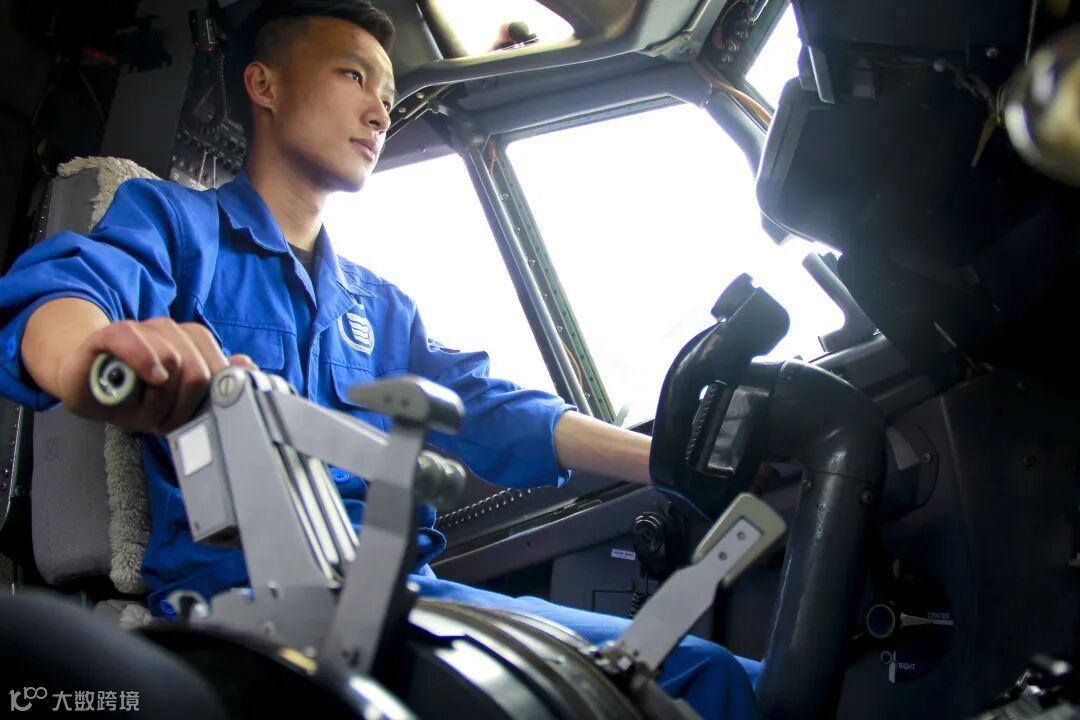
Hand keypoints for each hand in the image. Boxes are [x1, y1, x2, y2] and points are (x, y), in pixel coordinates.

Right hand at [55, 318, 256, 434]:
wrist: (84, 379)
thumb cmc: (133, 391)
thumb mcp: (176, 396)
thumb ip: (212, 380)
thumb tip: (247, 366)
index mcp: (192, 342)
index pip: (219, 368)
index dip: (208, 400)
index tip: (192, 418)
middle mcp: (171, 331)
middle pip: (197, 372)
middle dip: (182, 407)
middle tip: (162, 421)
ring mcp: (142, 330)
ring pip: (171, 361)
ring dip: (157, 399)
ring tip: (142, 408)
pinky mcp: (110, 334)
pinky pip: (132, 339)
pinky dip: (143, 360)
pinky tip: (148, 378)